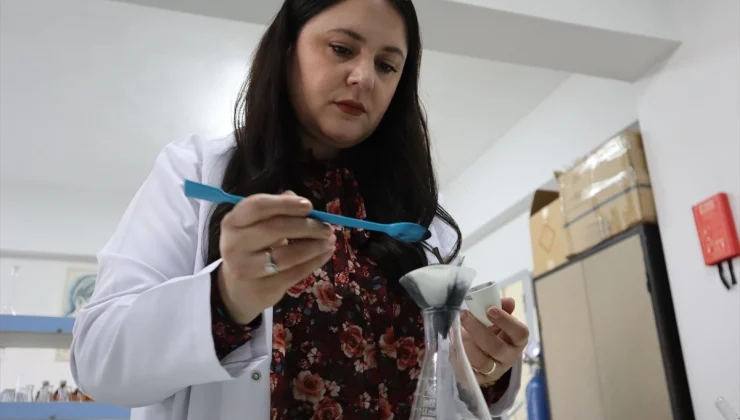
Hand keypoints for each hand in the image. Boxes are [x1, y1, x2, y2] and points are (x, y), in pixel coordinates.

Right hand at [218, 191, 335, 323]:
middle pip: (276, 229)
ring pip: (288, 255)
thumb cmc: (252, 249)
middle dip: (307, 226)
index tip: (309, 206)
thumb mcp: (257, 225)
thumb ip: (277, 209)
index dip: (285, 204)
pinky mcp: (263, 288)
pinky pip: (295, 273)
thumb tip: (301, 202)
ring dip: (315, 246)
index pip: (257, 206)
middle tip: (327, 227)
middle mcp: (235, 245)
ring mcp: (247, 269)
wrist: (237, 289)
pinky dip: (315, 261)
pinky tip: (325, 253)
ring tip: (329, 240)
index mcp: (233, 222)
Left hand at [460, 297, 528, 385]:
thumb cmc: (494, 332)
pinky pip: (469, 370)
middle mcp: (509, 358)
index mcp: (517, 341)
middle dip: (478, 330)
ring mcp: (495, 371)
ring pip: (482, 362)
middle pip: (496, 348)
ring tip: (456, 330)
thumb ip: (501, 308)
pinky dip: (459, 356)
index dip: (505, 321)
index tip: (490, 309)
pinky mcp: (480, 379)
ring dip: (466, 344)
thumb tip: (507, 301)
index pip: (519, 333)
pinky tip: (453, 343)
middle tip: (464, 315)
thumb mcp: (498, 320)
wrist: (487, 355)